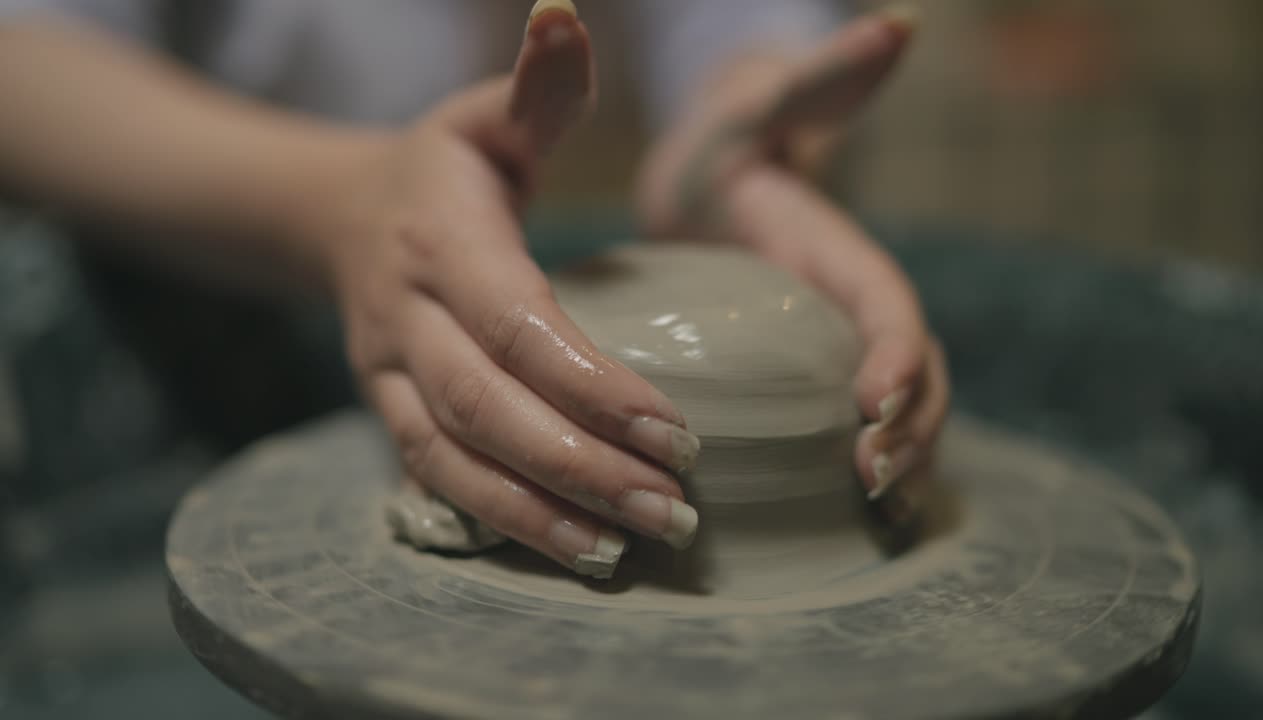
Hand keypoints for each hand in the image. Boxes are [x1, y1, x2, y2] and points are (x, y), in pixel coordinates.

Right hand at [327, 0, 699, 578]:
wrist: (336, 219)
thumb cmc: (439, 167)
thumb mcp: (486, 117)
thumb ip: (538, 86)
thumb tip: (568, 14)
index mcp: (440, 242)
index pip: (518, 326)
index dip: (591, 384)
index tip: (678, 430)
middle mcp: (405, 319)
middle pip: (489, 409)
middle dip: (581, 466)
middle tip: (676, 509)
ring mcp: (387, 375)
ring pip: (456, 460)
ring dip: (541, 513)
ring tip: (629, 550)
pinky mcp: (387, 414)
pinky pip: (438, 482)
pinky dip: (502, 523)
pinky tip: (577, 551)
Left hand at [637, 6, 948, 520]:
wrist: (710, 186)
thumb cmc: (724, 147)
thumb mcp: (758, 110)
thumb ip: (815, 82)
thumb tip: (900, 25)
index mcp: (841, 255)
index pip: (889, 306)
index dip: (895, 354)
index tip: (873, 402)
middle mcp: (852, 308)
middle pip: (914, 373)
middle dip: (911, 428)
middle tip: (873, 478)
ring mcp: (837, 347)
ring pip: (899, 412)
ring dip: (901, 461)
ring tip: (877, 509)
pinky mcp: (811, 378)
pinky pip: (856, 432)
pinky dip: (870, 472)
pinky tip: (858, 519)